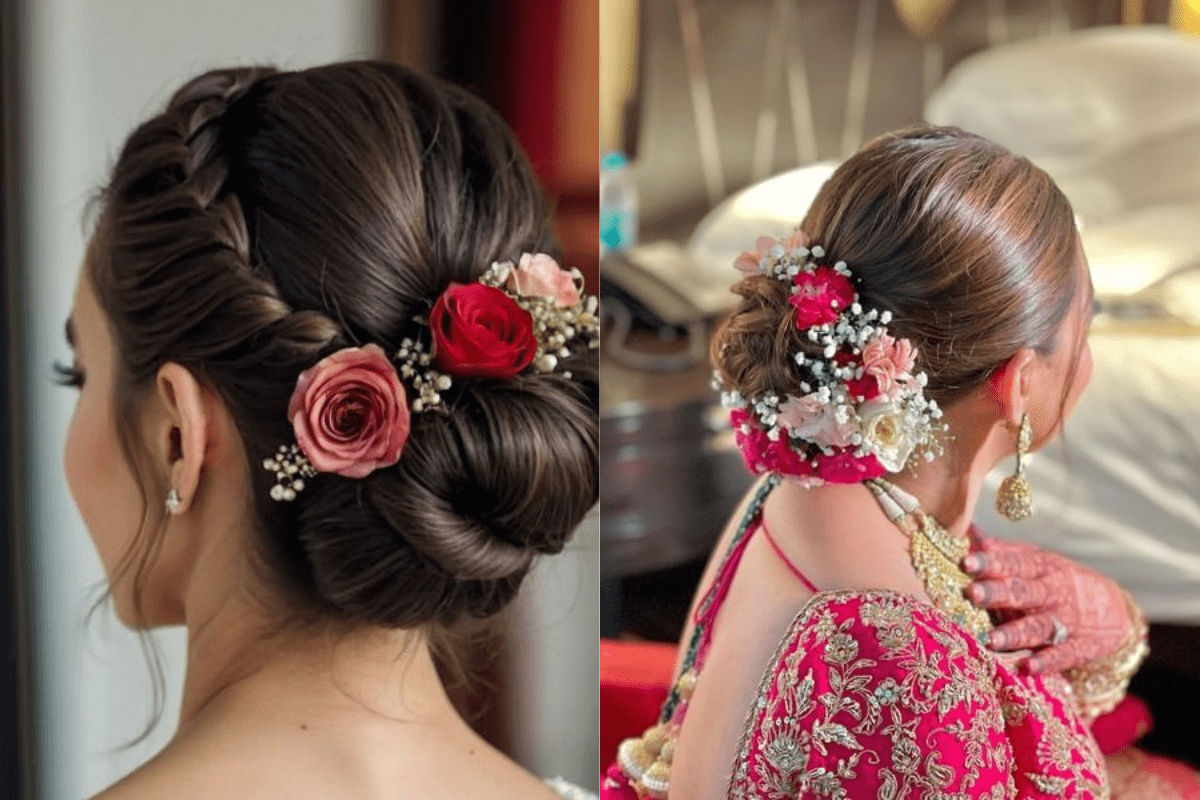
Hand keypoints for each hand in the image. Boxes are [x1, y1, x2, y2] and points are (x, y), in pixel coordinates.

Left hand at [962, 537, 1135, 674]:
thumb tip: (966, 529)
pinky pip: (1063, 655)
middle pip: (1022, 592)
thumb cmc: (1055, 581)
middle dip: (997, 593)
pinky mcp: (1080, 647)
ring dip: (1014, 633)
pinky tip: (1028, 668)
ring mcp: (1066, 621)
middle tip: (972, 593)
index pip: (1013, 563)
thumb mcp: (1036, 561)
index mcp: (1039, 568)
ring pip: (1038, 626)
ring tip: (991, 640)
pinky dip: (1047, 662)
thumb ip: (1002, 551)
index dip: (990, 562)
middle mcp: (1051, 593)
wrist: (1112, 609)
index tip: (966, 562)